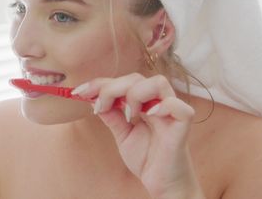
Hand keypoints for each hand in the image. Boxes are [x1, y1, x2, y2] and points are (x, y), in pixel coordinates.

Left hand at [72, 73, 204, 198]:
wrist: (162, 184)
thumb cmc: (146, 158)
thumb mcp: (122, 134)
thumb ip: (112, 115)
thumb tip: (92, 97)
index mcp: (144, 101)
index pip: (123, 81)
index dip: (100, 83)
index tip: (78, 92)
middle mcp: (159, 102)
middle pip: (136, 77)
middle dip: (111, 88)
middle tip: (99, 107)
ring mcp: (172, 112)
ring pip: (158, 82)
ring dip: (135, 94)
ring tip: (128, 116)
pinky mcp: (183, 125)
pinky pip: (178, 106)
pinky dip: (162, 107)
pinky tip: (148, 116)